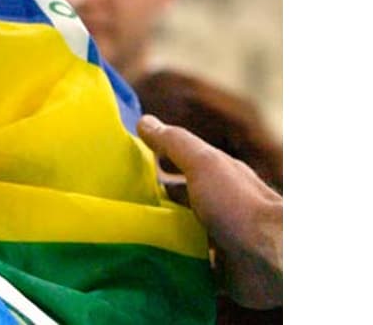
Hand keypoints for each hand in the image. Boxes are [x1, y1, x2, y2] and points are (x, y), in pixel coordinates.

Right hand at [138, 114, 281, 308]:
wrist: (273, 258)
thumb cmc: (238, 205)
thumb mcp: (203, 163)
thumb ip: (175, 143)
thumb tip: (144, 120)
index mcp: (218, 178)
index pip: (180, 168)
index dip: (154, 168)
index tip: (123, 173)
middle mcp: (220, 208)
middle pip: (179, 204)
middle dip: (153, 206)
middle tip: (119, 209)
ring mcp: (221, 241)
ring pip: (183, 237)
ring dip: (161, 240)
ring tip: (127, 240)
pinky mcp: (221, 272)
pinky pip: (191, 269)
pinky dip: (174, 269)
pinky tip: (151, 267)